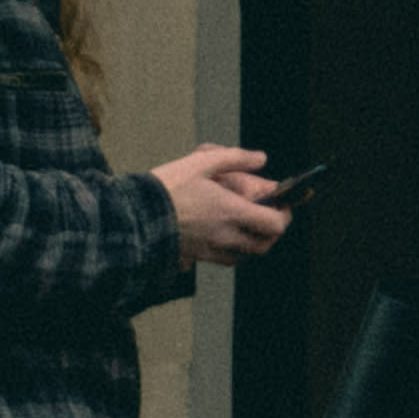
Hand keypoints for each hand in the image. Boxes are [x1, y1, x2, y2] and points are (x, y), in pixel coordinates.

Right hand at [155, 144, 299, 260]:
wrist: (133, 217)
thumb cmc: (166, 189)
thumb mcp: (200, 162)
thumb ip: (235, 158)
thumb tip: (261, 159)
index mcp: (231, 212)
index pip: (275, 224)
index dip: (285, 215)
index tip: (283, 203)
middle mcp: (226, 236)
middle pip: (265, 244)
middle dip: (272, 231)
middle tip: (268, 214)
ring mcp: (211, 250)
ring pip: (246, 254)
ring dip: (253, 240)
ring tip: (245, 222)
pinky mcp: (197, 257)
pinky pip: (226, 259)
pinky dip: (233, 249)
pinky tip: (223, 233)